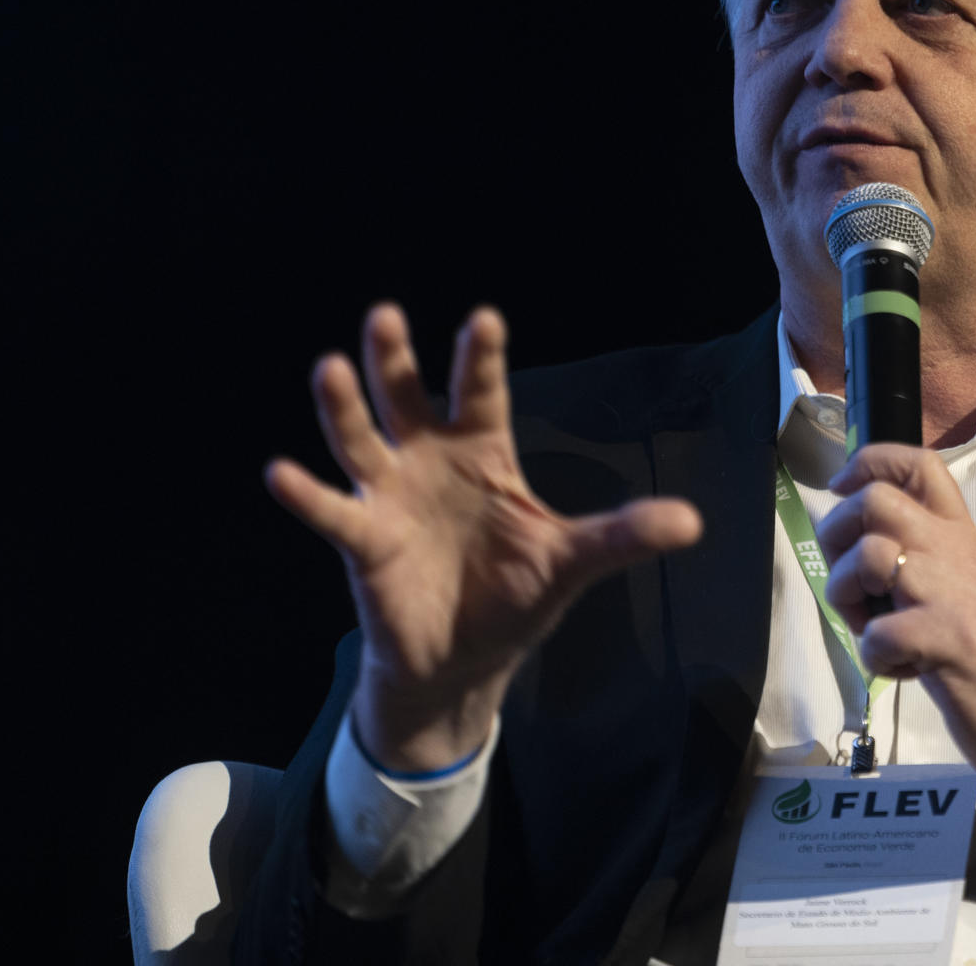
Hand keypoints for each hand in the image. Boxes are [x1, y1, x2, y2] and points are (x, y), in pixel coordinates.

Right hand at [265, 303, 701, 769]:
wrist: (464, 659)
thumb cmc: (514, 595)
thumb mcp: (573, 561)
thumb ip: (623, 536)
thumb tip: (693, 522)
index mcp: (483, 455)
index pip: (481, 396)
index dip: (480, 359)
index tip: (484, 319)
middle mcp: (429, 461)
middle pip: (408, 399)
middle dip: (395, 359)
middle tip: (385, 315)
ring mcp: (390, 497)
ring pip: (362, 441)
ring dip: (343, 408)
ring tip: (327, 368)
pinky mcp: (363, 541)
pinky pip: (332, 513)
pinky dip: (308, 495)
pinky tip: (281, 472)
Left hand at [817, 444, 975, 838]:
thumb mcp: (964, 591)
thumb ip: (925, 561)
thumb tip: (862, 545)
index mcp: (962, 538)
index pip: (919, 464)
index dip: (868, 464)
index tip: (842, 488)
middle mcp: (957, 553)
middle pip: (875, 500)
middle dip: (838, 538)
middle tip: (853, 586)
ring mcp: (953, 594)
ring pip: (868, 557)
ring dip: (849, 601)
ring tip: (879, 633)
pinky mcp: (947, 640)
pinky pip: (878, 635)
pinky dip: (875, 660)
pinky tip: (906, 671)